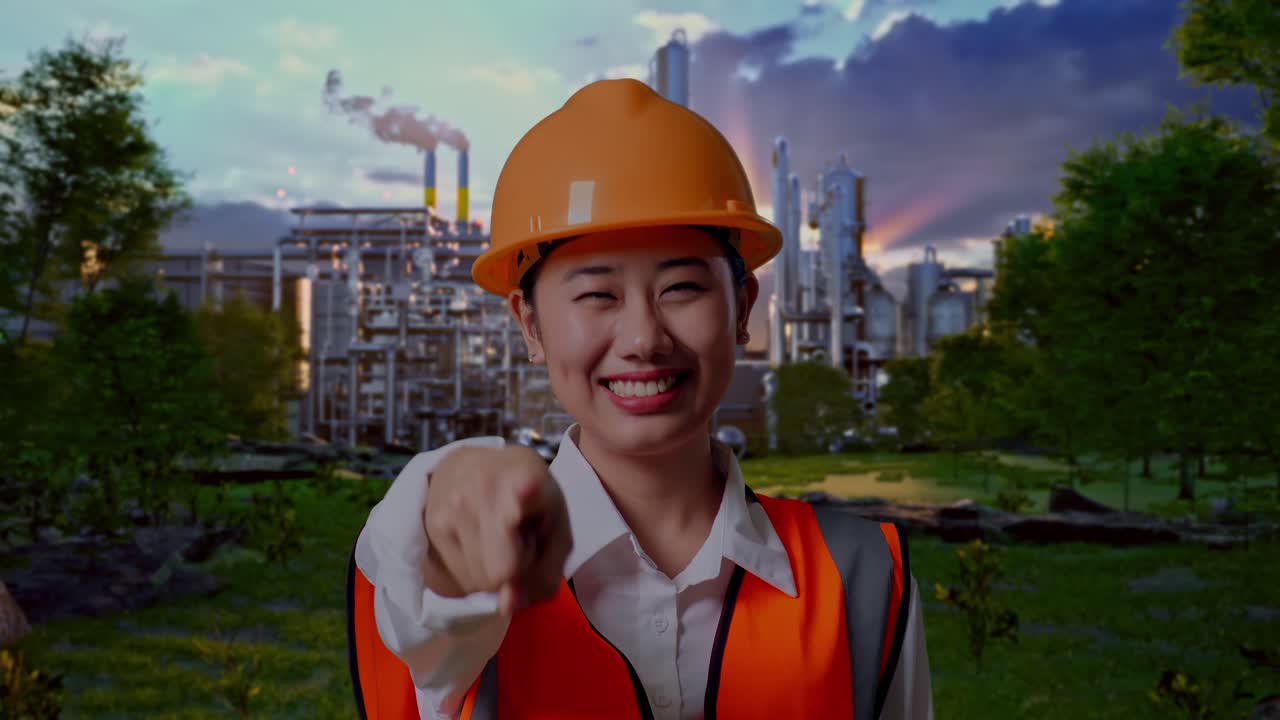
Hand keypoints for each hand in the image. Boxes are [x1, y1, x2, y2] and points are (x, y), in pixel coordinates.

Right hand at [421, 445, 571, 614]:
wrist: (469, 468)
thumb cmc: (528, 502)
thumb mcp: (557, 528)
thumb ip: (546, 572)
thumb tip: (507, 606)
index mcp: (528, 476)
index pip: (525, 490)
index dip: (526, 494)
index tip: (527, 489)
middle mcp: (486, 486)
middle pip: (503, 570)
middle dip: (517, 570)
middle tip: (520, 541)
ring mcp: (454, 506)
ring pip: (482, 581)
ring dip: (495, 571)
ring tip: (499, 538)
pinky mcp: (432, 524)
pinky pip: (463, 580)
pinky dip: (476, 571)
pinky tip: (479, 541)